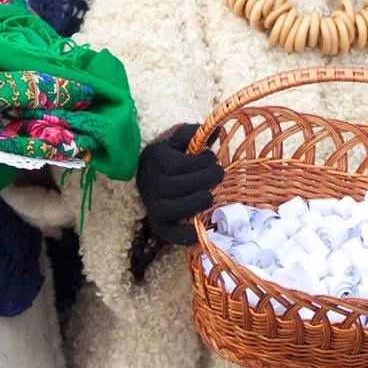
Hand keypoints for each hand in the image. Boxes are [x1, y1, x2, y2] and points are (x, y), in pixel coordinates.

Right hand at [135, 123, 223, 245]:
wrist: (148, 170)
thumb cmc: (170, 152)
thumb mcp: (179, 138)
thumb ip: (195, 133)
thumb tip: (217, 131)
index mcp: (156, 159)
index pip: (180, 165)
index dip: (201, 163)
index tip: (212, 158)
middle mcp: (151, 183)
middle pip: (178, 187)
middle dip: (205, 180)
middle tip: (219, 174)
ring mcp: (152, 204)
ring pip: (173, 209)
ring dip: (195, 204)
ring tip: (210, 196)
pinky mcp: (157, 222)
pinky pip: (167, 232)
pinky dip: (182, 235)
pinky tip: (198, 232)